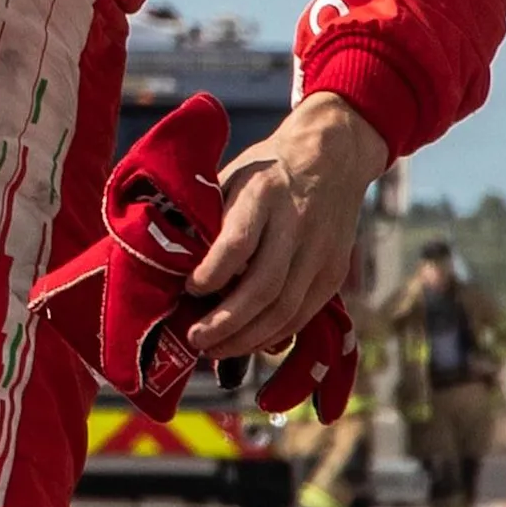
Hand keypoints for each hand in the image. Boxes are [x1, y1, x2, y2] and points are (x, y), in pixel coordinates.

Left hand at [185, 92, 387, 358]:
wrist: (331, 156)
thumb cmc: (265, 170)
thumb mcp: (232, 177)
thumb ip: (211, 216)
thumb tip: (171, 259)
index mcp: (263, 195)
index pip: (238, 243)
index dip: (211, 274)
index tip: (187, 290)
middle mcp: (296, 225)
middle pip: (264, 286)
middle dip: (227, 322)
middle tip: (196, 339)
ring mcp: (320, 251)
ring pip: (286, 308)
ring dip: (248, 337)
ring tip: (215, 350)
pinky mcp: (334, 270)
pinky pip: (304, 313)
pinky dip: (275, 334)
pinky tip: (249, 344)